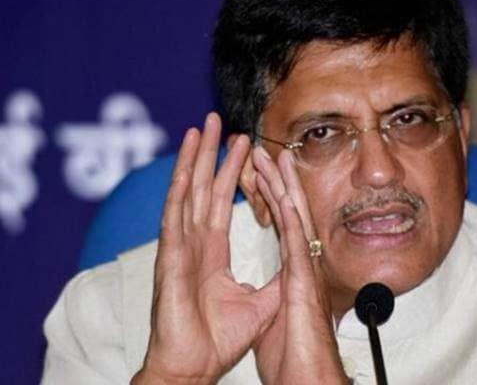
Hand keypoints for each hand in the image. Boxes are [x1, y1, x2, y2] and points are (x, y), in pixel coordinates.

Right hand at [132, 113, 279, 384]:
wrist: (196, 364)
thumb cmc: (219, 338)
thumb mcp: (260, 301)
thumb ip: (276, 277)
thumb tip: (297, 262)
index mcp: (211, 251)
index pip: (223, 202)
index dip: (234, 174)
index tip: (245, 148)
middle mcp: (193, 242)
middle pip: (204, 188)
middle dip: (213, 155)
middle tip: (221, 123)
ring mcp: (180, 246)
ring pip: (187, 192)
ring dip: (195, 159)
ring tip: (202, 127)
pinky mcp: (171, 257)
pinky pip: (175, 214)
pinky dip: (179, 186)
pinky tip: (185, 162)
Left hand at [250, 146, 348, 384]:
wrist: (306, 378)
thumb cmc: (295, 355)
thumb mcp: (280, 317)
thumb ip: (279, 296)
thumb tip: (275, 290)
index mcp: (293, 271)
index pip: (281, 224)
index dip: (272, 197)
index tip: (262, 174)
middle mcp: (301, 265)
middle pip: (289, 213)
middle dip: (278, 180)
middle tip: (268, 152)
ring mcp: (305, 270)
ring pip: (294, 218)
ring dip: (284, 186)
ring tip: (274, 157)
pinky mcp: (302, 280)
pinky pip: (295, 239)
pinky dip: (289, 213)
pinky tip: (283, 191)